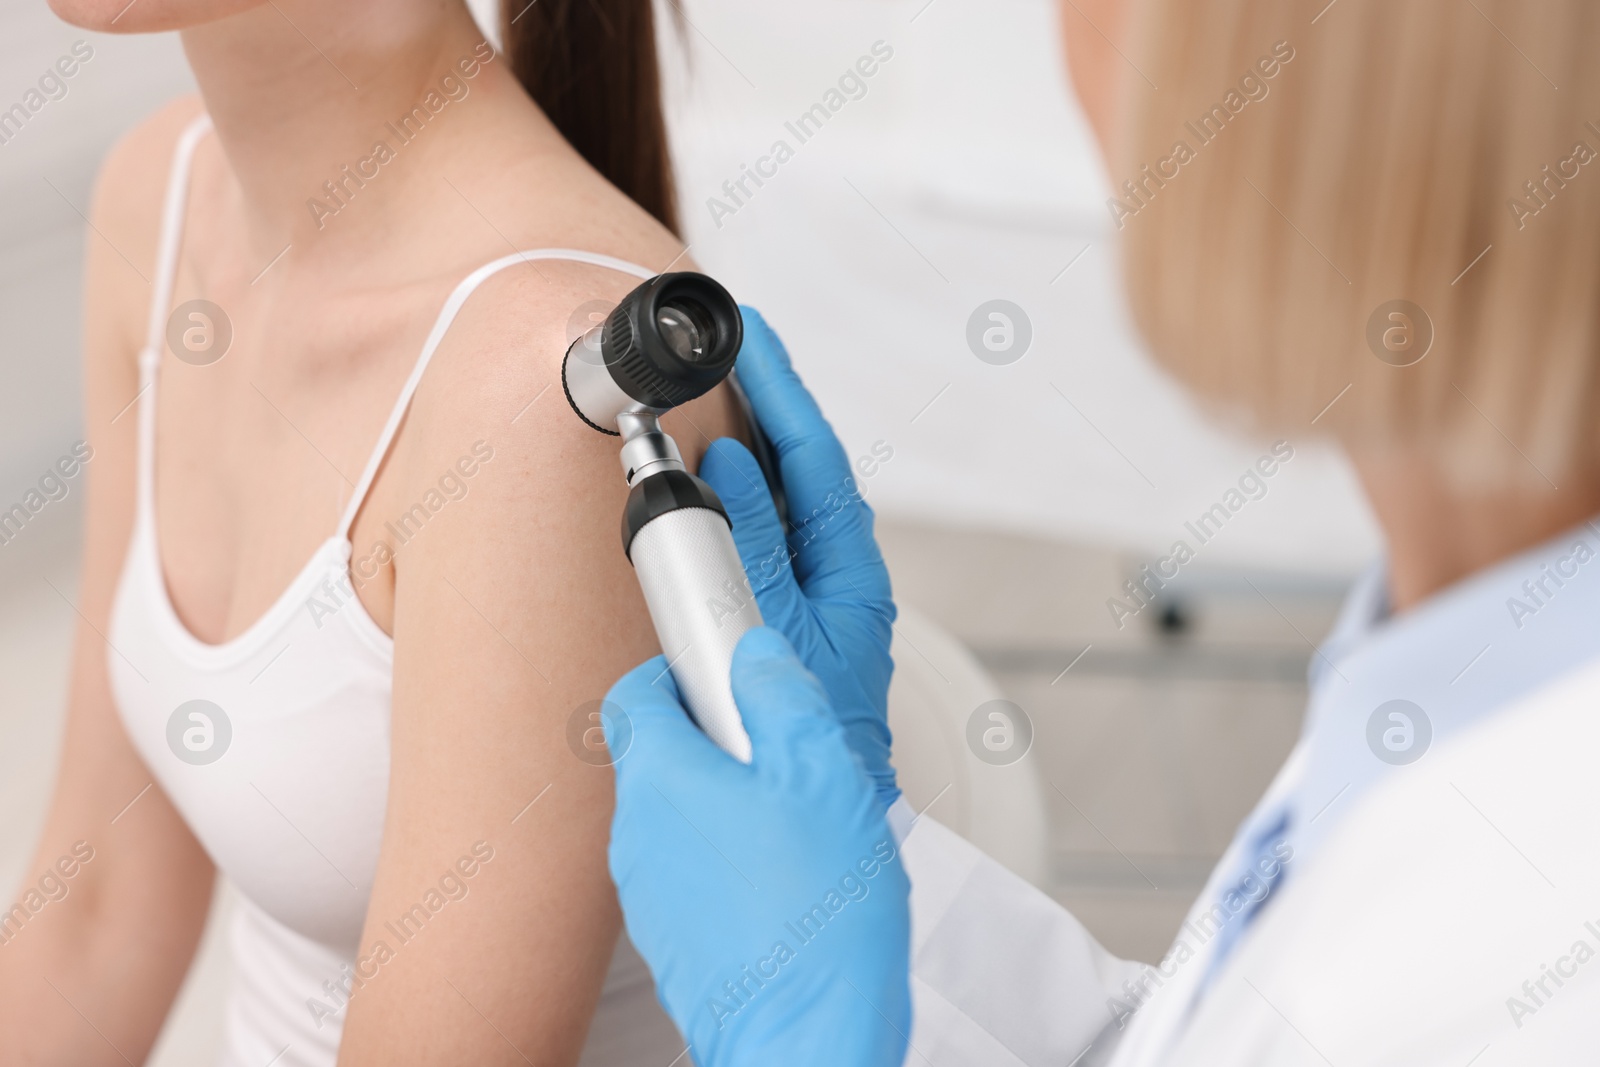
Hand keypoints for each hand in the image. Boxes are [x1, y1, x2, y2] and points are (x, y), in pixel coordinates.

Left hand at [606, 628, 910, 1066]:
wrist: (809, 1037)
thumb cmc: (817, 920)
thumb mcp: (821, 773)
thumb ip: (781, 695)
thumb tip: (755, 652)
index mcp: (663, 779)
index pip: (635, 692)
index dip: (681, 673)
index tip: (731, 680)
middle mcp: (637, 833)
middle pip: (660, 752)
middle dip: (719, 740)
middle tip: (785, 757)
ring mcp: (647, 890)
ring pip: (679, 812)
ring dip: (729, 801)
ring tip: (798, 825)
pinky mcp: (669, 934)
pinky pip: (690, 868)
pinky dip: (729, 857)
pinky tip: (789, 879)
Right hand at [699, 308, 898, 807]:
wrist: (811, 814)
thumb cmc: (809, 731)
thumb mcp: (774, 626)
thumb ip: (745, 543)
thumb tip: (722, 464)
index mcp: (850, 569)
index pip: (812, 456)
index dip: (782, 389)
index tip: (751, 333)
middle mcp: (834, 572)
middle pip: (796, 467)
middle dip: (762, 405)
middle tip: (724, 349)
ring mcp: (806, 594)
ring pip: (769, 503)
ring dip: (738, 450)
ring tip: (710, 394)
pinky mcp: (774, 617)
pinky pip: (747, 542)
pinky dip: (722, 505)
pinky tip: (699, 485)